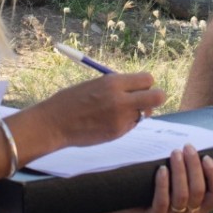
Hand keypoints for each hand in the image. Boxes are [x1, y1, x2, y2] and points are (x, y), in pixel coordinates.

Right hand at [38, 71, 165, 146]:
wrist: (55, 123)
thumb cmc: (72, 100)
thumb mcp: (96, 84)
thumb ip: (117, 86)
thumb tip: (137, 89)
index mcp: (113, 82)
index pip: (148, 79)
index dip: (145, 84)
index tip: (139, 87)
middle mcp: (121, 99)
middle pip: (157, 97)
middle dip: (154, 98)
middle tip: (144, 100)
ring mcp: (121, 118)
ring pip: (144, 113)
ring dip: (137, 112)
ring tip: (118, 112)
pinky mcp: (117, 133)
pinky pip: (132, 125)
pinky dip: (126, 123)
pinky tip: (109, 121)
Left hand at [141, 146, 212, 212]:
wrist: (128, 207)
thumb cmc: (155, 187)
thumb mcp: (176, 182)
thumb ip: (189, 173)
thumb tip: (195, 149)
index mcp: (200, 208)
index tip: (206, 157)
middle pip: (198, 191)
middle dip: (194, 166)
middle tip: (187, 147)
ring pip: (182, 196)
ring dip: (180, 171)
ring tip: (175, 153)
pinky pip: (162, 201)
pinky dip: (163, 184)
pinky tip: (162, 169)